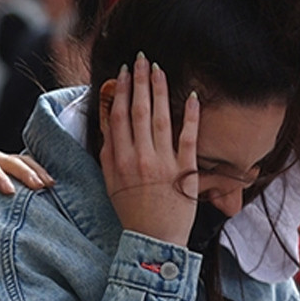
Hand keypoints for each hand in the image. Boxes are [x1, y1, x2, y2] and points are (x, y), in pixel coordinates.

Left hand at [0, 150, 53, 220]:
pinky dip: (38, 170)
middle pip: (7, 160)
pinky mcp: (9, 164)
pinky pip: (26, 163)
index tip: (10, 192)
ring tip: (49, 184)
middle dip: (24, 172)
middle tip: (38, 187)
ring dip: (35, 170)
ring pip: (20, 159)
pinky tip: (50, 182)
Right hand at [99, 53, 199, 247]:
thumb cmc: (131, 211)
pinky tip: (191, 97)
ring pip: (160, 118)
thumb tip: (108, 121)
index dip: (120, 91)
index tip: (123, 72)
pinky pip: (188, 137)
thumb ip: (108, 151)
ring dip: (160, 90)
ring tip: (159, 69)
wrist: (153, 241)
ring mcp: (163, 163)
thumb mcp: (110, 181)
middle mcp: (140, 158)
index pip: (118, 116)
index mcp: (119, 159)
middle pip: (138, 110)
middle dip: (140, 82)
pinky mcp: (184, 171)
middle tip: (142, 59)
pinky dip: (190, 116)